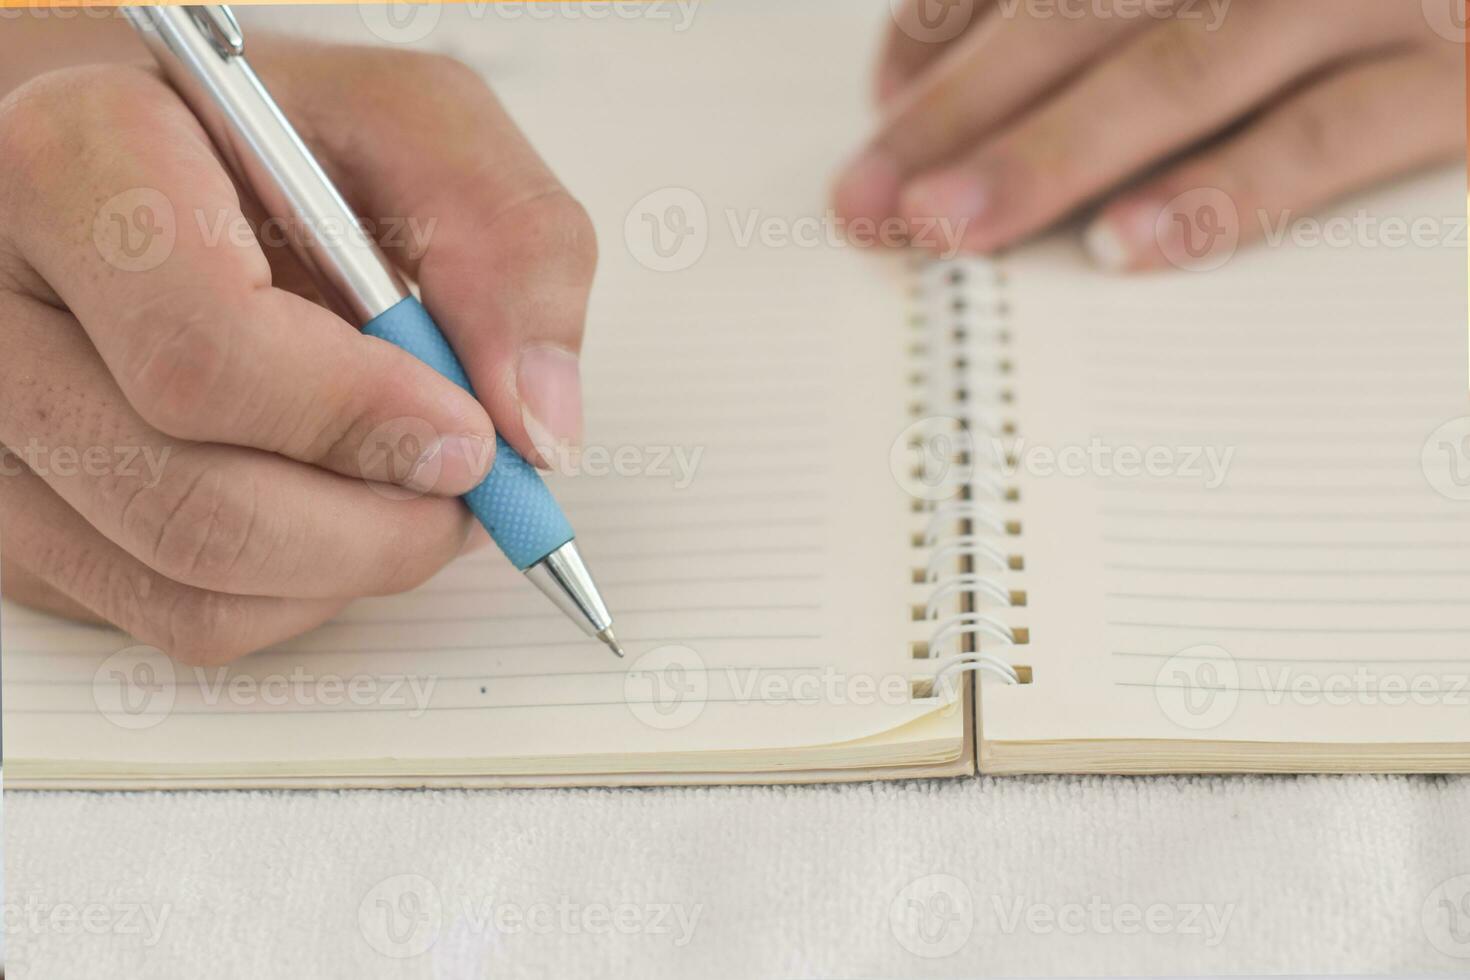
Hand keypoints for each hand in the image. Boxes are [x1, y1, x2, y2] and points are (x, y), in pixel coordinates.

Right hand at [0, 38, 595, 662]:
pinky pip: (168, 616)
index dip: (360, 420)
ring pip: (185, 584)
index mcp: (77, 167)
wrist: (156, 166)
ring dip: (346, 568)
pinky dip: (289, 592)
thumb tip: (535, 421)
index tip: (466, 435)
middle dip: (377, 528)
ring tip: (404, 482)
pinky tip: (323, 502)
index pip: (207, 355)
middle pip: (195, 505)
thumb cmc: (271, 141)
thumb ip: (505, 241)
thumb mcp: (413, 127)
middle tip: (460, 486)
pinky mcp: (19, 513)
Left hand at [835, 0, 1463, 269]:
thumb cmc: (1338, 12)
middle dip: (962, 109)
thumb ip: (1089, 15)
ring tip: (952, 228)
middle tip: (869, 200)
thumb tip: (925, 87)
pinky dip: (1221, 190)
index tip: (879, 119)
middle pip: (1087, 10)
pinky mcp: (1459, 84)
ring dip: (1054, 152)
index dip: (944, 33)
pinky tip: (1123, 246)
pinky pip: (1327, 134)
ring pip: (1185, 67)